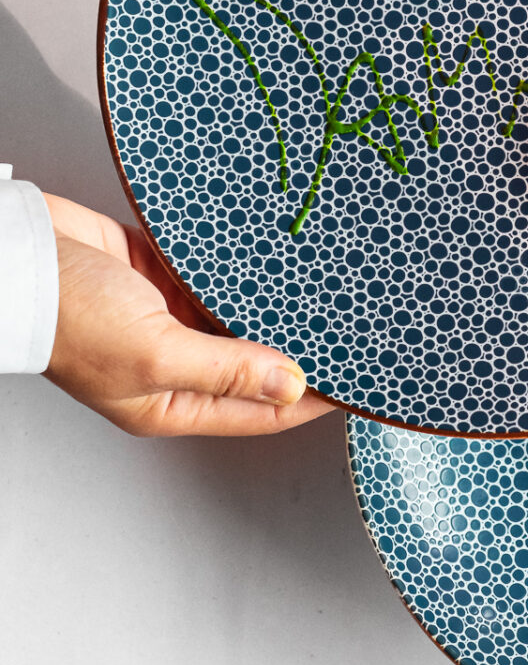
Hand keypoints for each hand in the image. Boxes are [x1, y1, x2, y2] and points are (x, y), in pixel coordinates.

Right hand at [43, 195, 332, 438]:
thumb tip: (291, 385)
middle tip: (355, 329)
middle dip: (299, 348)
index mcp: (170, 403)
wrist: (16, 253)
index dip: (310, 399)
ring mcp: (167, 317)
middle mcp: (174, 365)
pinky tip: (278, 258)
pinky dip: (243, 269)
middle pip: (254, 363)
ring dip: (274, 305)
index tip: (357, 382)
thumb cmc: (67, 315)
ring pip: (239, 316)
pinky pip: (216, 275)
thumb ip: (227, 370)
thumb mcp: (155, 354)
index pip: (260, 411)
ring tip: (328, 292)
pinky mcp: (159, 273)